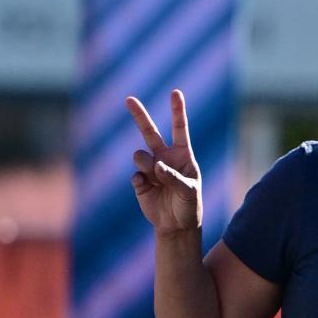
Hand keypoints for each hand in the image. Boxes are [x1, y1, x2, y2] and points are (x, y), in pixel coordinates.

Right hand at [124, 87, 203, 239]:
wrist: (176, 225)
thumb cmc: (189, 206)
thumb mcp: (189, 192)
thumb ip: (174, 178)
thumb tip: (157, 166)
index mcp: (182, 155)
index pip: (180, 129)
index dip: (177, 111)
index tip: (175, 92)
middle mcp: (165, 157)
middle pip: (149, 132)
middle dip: (139, 115)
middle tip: (128, 98)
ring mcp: (151, 168)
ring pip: (139, 156)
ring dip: (146, 165)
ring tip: (156, 178)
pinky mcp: (139, 181)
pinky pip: (135, 174)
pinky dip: (141, 182)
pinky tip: (149, 189)